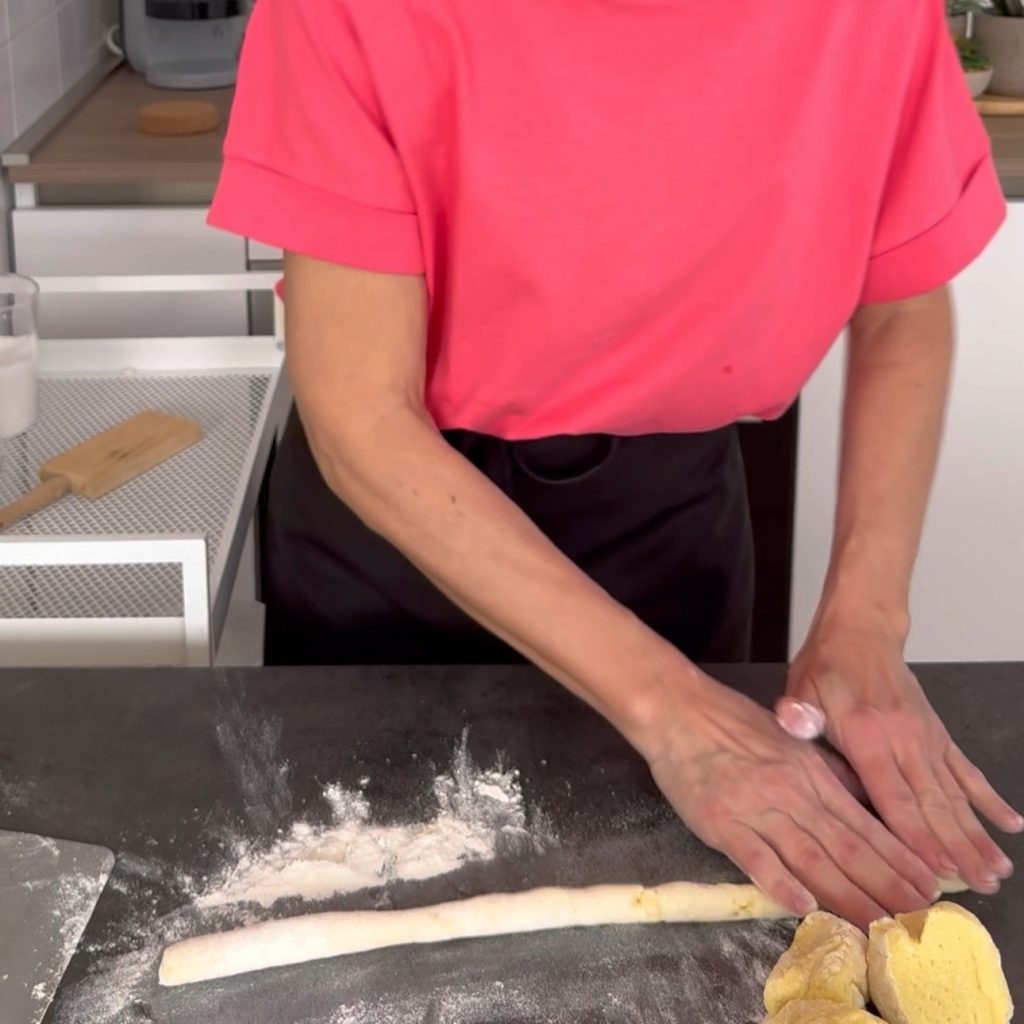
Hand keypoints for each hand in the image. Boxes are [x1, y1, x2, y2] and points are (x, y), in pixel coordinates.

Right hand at [638, 671, 937, 930]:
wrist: (679, 710)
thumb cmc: (732, 724)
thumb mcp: (792, 737)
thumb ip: (828, 770)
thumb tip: (867, 800)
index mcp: (811, 773)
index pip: (864, 824)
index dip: (898, 859)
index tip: (927, 886)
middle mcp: (792, 793)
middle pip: (847, 847)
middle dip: (886, 886)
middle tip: (917, 917)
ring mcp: (757, 809)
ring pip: (811, 858)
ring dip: (847, 894)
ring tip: (877, 923)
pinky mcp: (722, 823)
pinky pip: (755, 858)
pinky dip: (780, 882)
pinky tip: (802, 904)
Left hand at [785, 615, 1022, 894]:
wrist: (861, 632)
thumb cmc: (826, 667)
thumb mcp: (801, 689)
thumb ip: (798, 713)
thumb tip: (793, 721)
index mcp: (867, 735)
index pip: (894, 796)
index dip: (916, 836)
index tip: (938, 872)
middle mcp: (905, 739)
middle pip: (934, 803)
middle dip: (957, 849)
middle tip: (980, 887)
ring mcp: (927, 737)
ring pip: (955, 793)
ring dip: (977, 833)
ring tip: (996, 870)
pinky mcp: (937, 733)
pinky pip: (967, 770)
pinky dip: (988, 798)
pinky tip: (1010, 824)